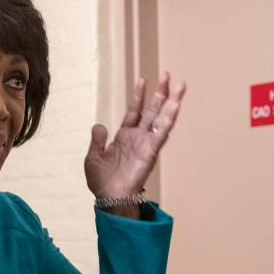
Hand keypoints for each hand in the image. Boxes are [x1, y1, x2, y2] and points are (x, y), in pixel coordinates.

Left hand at [84, 72, 185, 214]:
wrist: (109, 197)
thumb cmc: (102, 181)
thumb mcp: (93, 157)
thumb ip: (97, 140)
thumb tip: (99, 125)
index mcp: (124, 137)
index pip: (134, 111)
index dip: (139, 96)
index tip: (143, 79)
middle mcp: (138, 138)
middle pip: (153, 111)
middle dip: (161, 94)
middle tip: (169, 75)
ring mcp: (146, 143)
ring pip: (162, 119)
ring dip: (171, 103)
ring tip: (180, 86)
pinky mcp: (151, 151)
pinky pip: (161, 133)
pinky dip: (169, 119)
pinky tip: (175, 105)